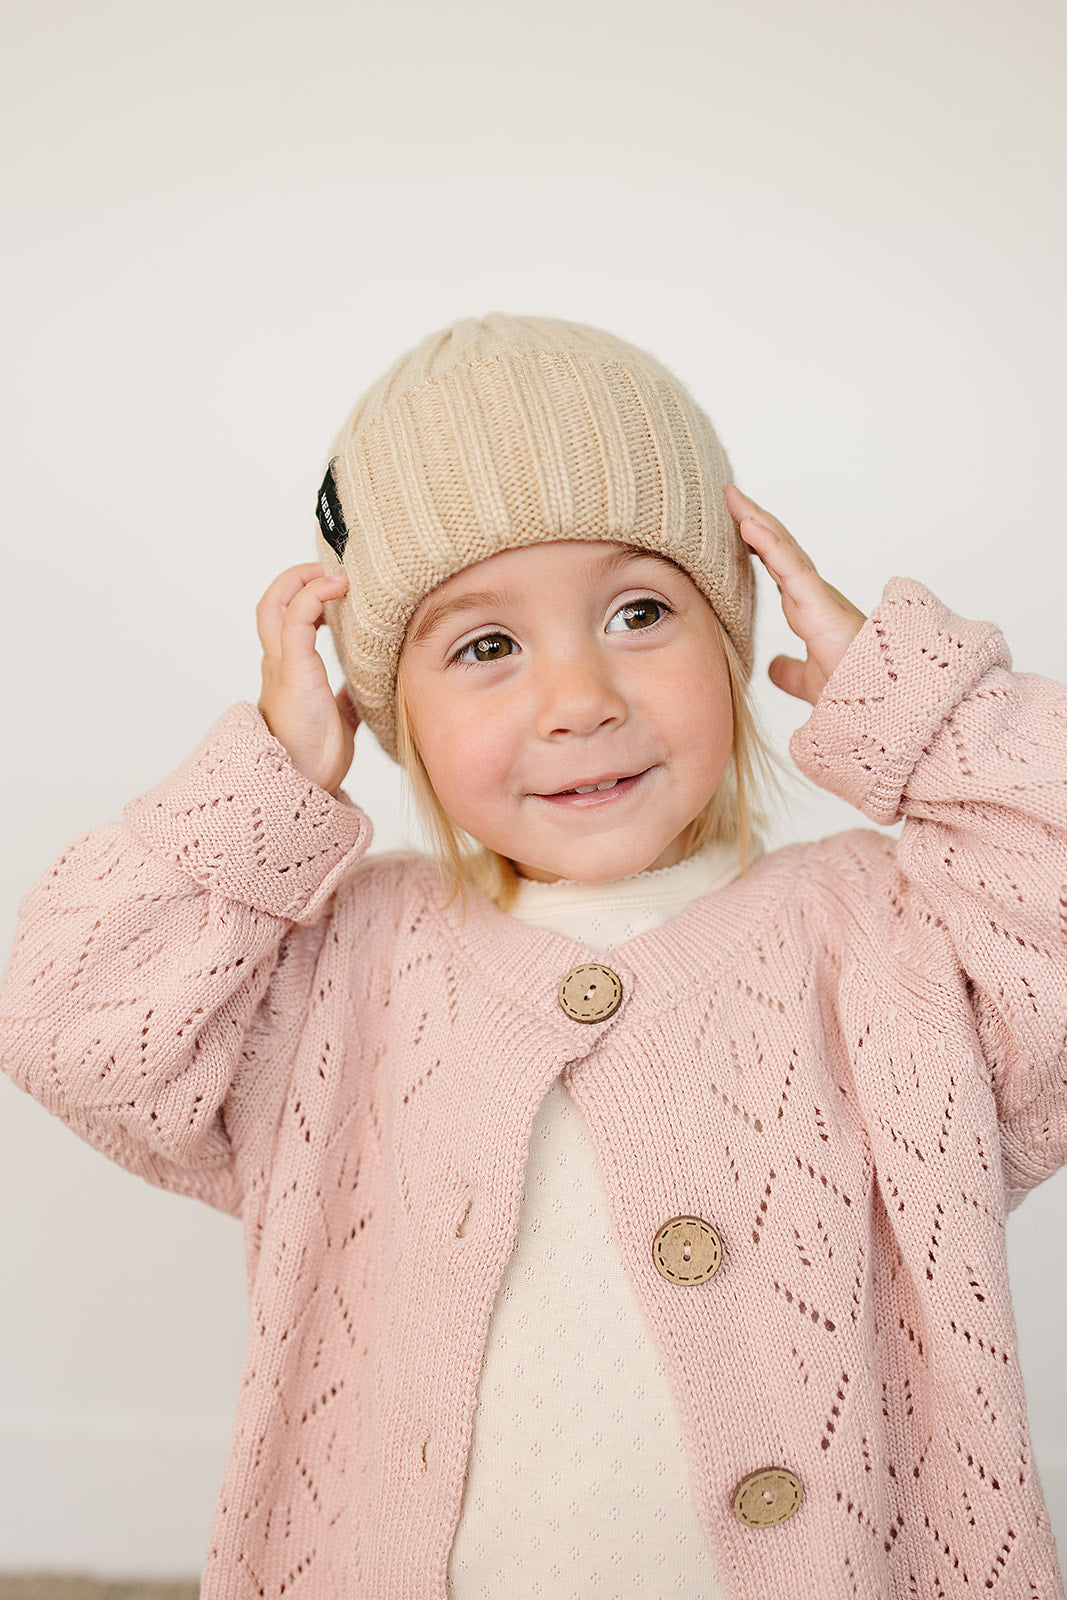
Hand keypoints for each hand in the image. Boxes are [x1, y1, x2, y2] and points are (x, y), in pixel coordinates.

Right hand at [256, 564, 359, 795]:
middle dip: (298, 578)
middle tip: (333, 569)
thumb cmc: (316, 754)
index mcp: (290, 672)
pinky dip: (314, 594)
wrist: (304, 780)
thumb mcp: (338, 717)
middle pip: (272, 603)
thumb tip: (365, 688)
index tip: (337, 587)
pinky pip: (296, 618)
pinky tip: (339, 586)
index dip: (306, 597)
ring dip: (303, 579)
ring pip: (276, 604)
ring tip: (336, 572)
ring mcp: (282, 664)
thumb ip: (345, 698)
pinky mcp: (292, 668)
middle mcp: (279, 662)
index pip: (288, 621)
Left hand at [725, 486, 866, 705]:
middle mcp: (813, 596)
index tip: (736, 525)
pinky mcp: (820, 603)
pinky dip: (769, 544)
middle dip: (754, 520)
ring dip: (756, 520)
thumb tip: (773, 667)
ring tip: (732, 497)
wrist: (882, 703)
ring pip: (782, 548)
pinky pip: (790, 566)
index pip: (778, 568)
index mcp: (809, 609)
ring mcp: (817, 596)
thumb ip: (791, 673)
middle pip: (778, 548)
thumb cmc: (857, 690)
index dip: (758, 545)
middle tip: (729, 496)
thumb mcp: (810, 681)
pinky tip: (748, 525)